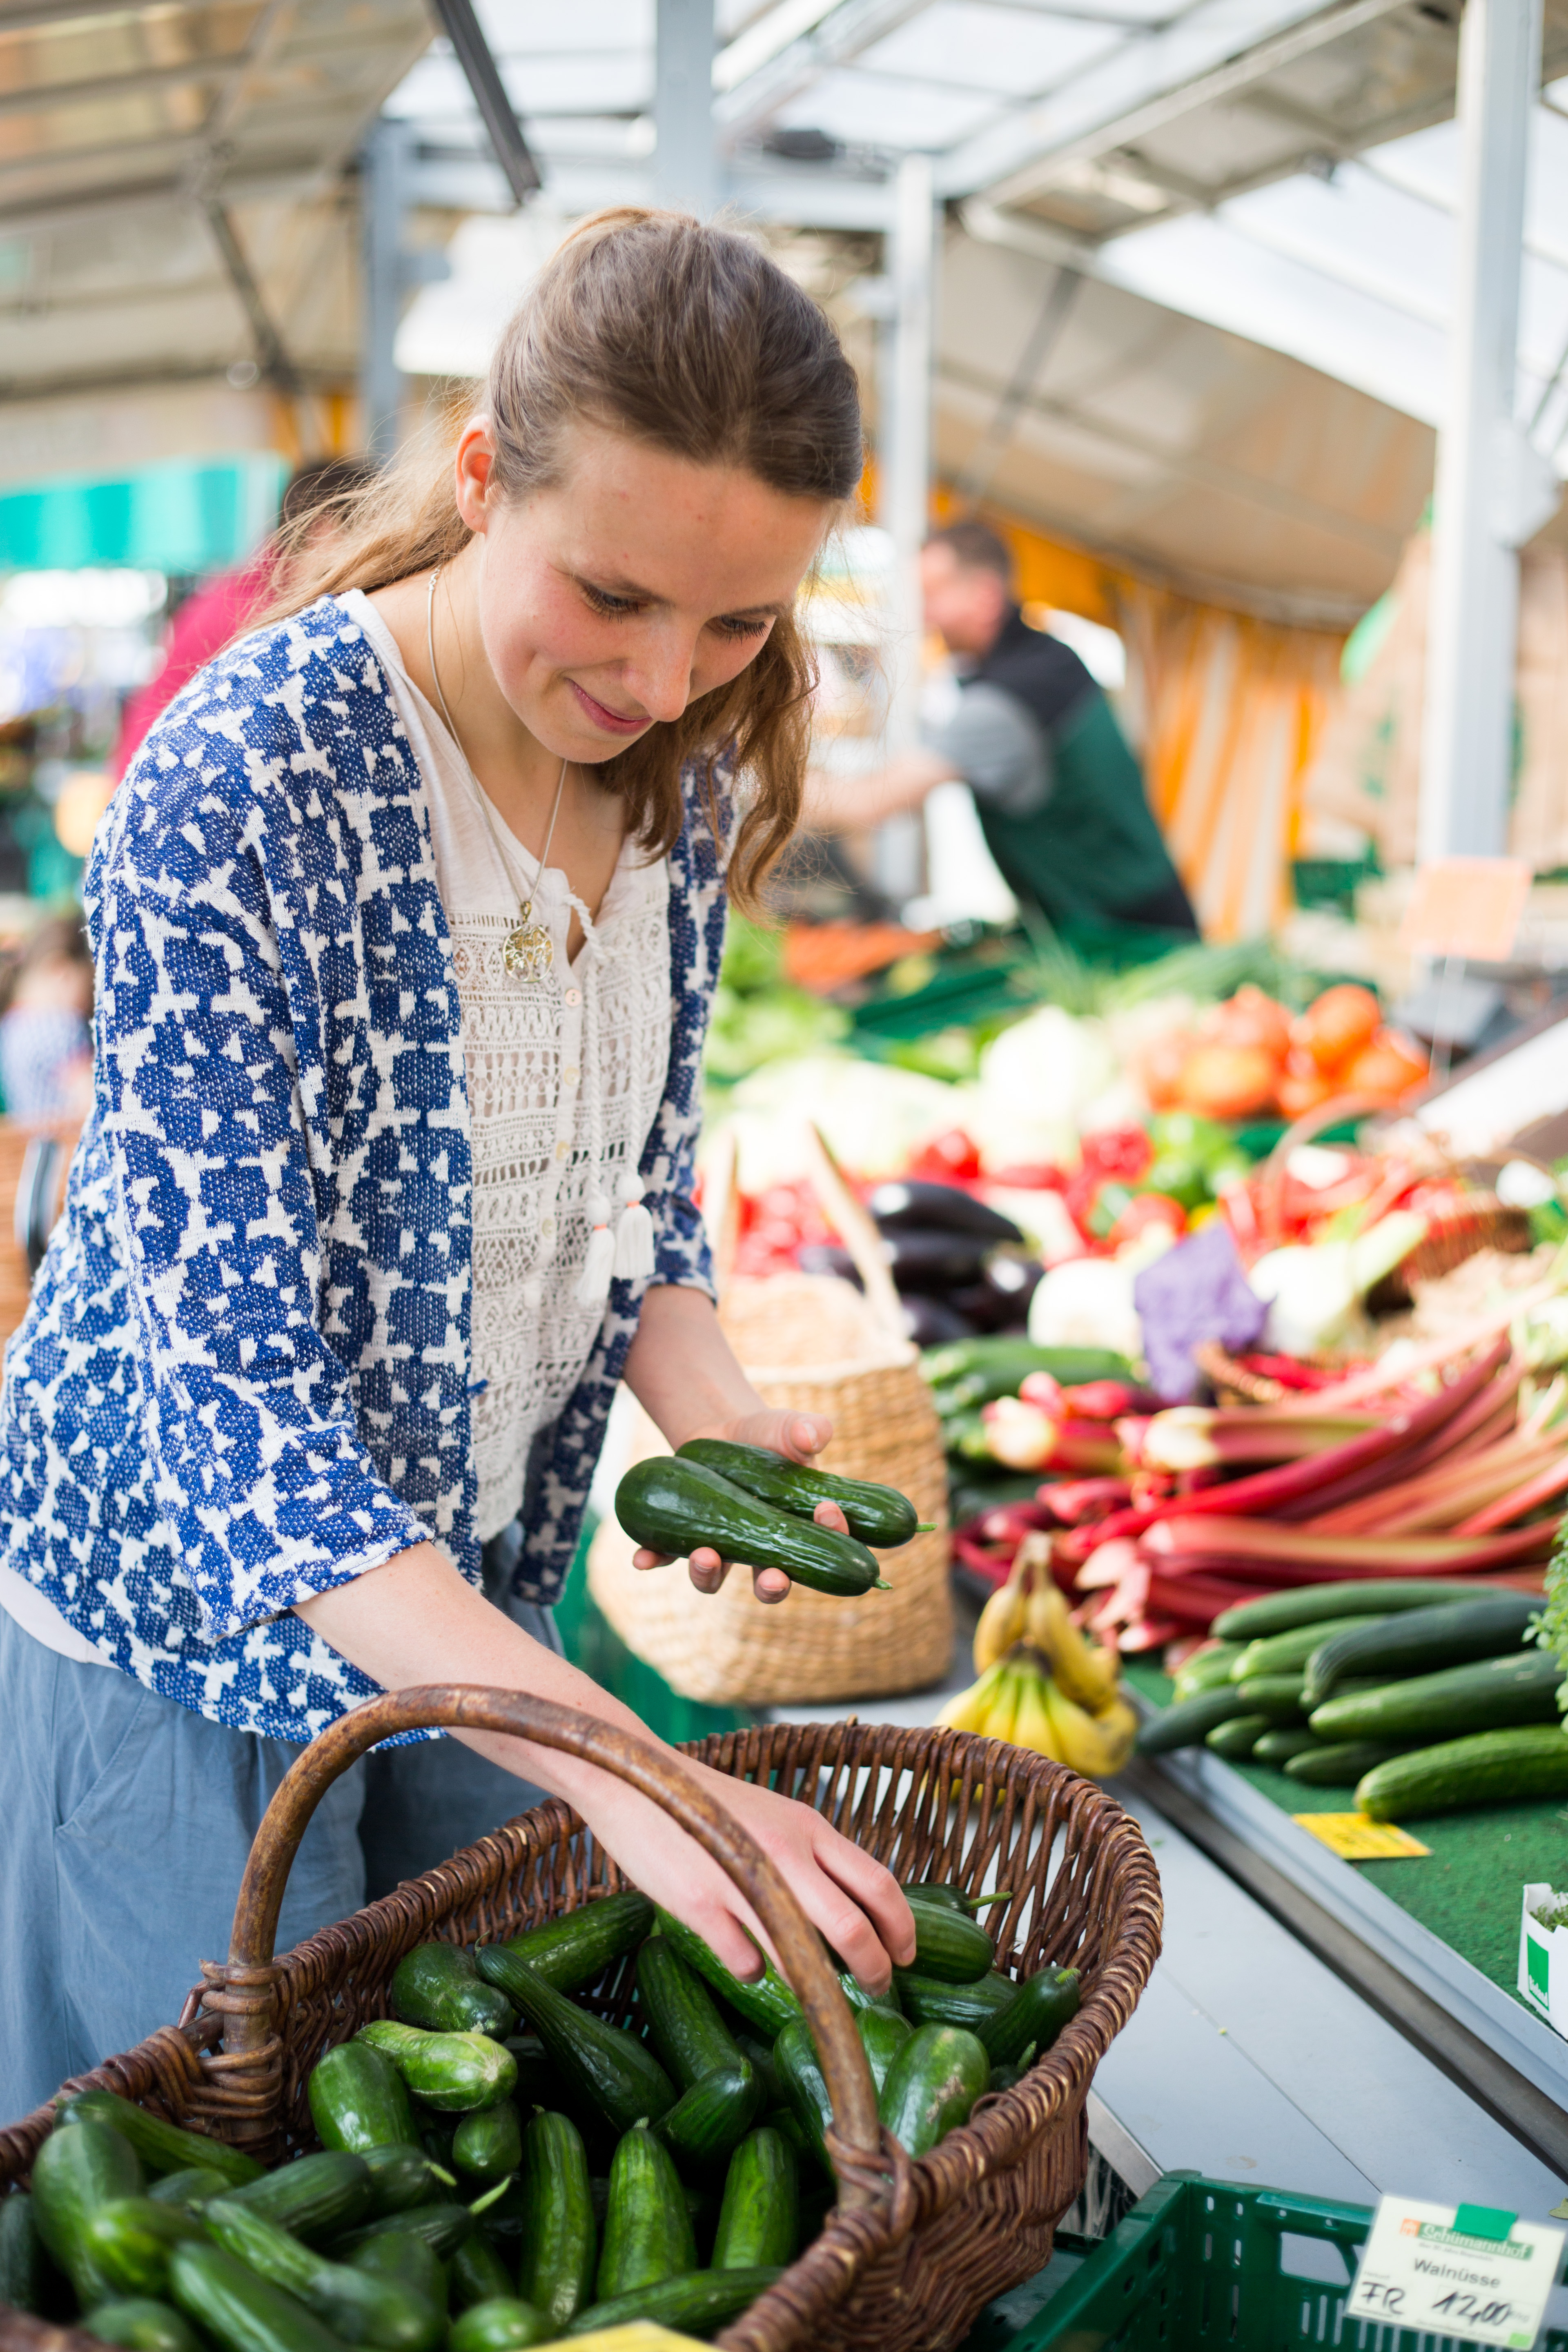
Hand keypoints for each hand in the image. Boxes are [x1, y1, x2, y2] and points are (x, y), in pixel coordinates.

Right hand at [577, 1751, 915, 1993]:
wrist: (634, 1780)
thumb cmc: (709, 1808)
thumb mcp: (773, 1819)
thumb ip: (810, 1857)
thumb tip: (852, 1910)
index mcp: (809, 1828)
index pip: (879, 1884)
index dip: (903, 1929)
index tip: (906, 1957)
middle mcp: (785, 1853)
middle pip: (854, 1929)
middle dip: (875, 1970)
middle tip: (876, 1989)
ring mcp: (742, 1880)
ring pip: (802, 1955)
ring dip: (814, 1983)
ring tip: (814, 1990)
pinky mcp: (701, 1904)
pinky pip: (745, 1962)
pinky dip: (753, 1972)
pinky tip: (747, 1962)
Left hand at [631, 1409, 836, 1603]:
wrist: (723, 1431)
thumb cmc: (769, 1436)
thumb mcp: (789, 1428)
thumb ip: (807, 1429)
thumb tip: (811, 1438)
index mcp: (795, 1529)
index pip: (821, 1545)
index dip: (830, 1539)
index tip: (827, 1513)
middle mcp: (760, 1549)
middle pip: (770, 1583)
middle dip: (772, 1587)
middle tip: (772, 1579)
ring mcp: (721, 1546)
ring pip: (714, 1577)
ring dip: (707, 1575)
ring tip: (704, 1555)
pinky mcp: (685, 1535)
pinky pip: (667, 1555)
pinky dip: (654, 1559)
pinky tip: (641, 1558)